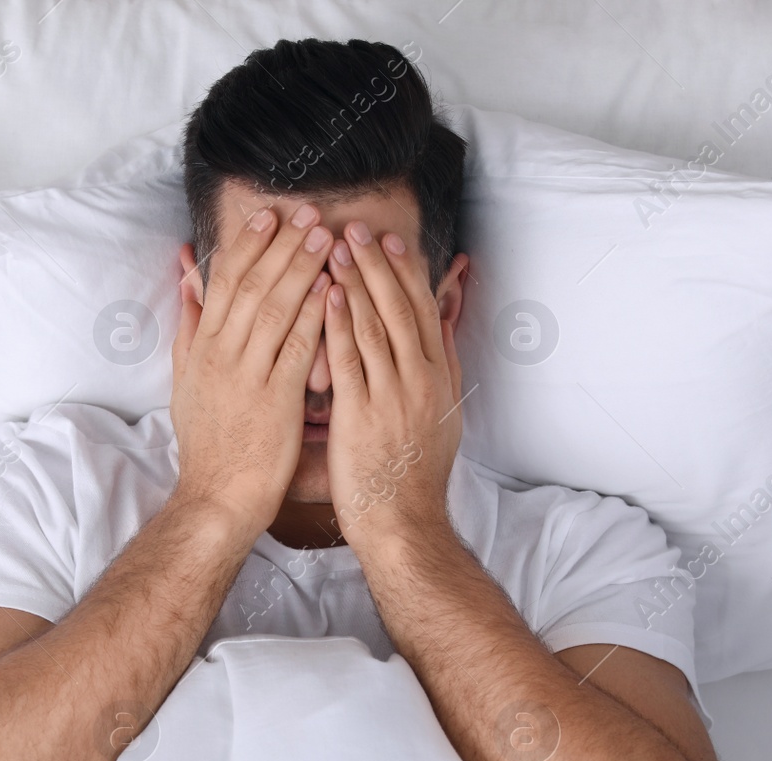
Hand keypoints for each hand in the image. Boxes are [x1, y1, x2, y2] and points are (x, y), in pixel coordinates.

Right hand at [168, 204, 332, 541]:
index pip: (224, 284)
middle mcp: (221, 356)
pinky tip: (333, 290)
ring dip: (301, 268)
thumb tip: (187, 285)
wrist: (215, 499)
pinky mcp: (274, 400)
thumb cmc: (208, 446)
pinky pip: (296, 348)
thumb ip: (189, 331)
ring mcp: (246, 376)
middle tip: (307, 212)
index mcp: (203, 349)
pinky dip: (314, 315)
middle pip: (251, 286)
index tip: (270, 217)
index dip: (248, 246)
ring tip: (325, 237)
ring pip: (274, 309)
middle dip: (280, 245)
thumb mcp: (184, 383)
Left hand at [323, 221, 463, 550]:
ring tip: (334, 246)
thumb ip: (443, 366)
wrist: (404, 522)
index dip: (406, 273)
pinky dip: (339, 322)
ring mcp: (393, 396)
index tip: (390, 241)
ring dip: (355, 281)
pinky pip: (350, 359)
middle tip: (357, 228)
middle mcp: (421, 380)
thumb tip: (445, 324)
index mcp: (439, 378)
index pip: (424, 312)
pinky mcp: (363, 415)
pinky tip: (327, 293)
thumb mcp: (443, 415)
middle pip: (401, 308)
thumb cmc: (415, 474)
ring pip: (376, 325)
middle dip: (378, 265)